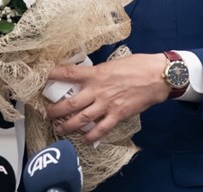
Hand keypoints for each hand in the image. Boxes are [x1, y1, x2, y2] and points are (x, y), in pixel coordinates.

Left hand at [44, 53, 168, 142]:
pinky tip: (84, 138)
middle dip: (56, 110)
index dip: (54, 75)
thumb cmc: (138, 66)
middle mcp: (98, 90)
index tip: (45, 78)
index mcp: (96, 74)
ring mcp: (108, 104)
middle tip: (47, 114)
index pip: (69, 73)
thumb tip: (87, 76)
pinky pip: (101, 129)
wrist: (157, 76)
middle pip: (71, 103)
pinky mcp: (118, 115)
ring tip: (60, 129)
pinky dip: (91, 135)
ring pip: (82, 119)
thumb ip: (99, 71)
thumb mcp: (113, 63)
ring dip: (68, 125)